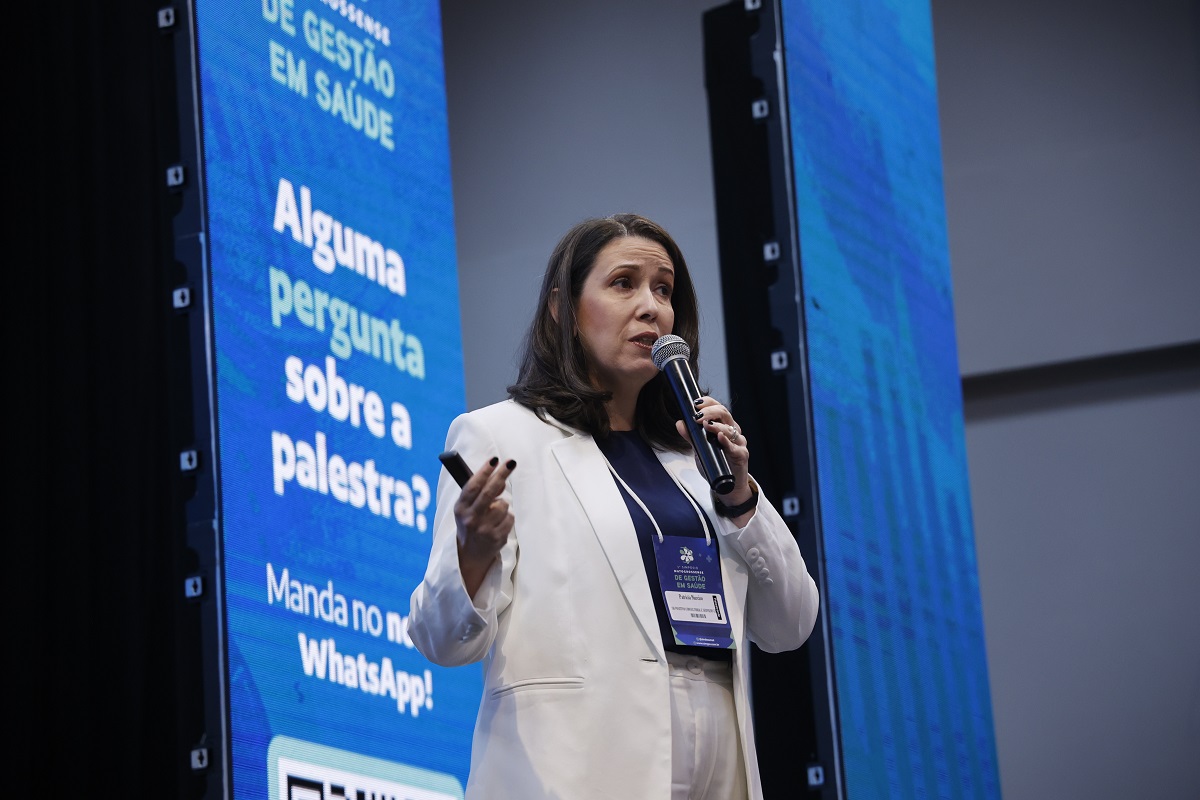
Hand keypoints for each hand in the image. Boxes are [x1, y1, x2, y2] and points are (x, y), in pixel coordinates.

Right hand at [454, 456, 515, 595]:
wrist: (469, 555)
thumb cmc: (470, 523)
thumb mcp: (468, 508)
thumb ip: (481, 493)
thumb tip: (500, 480)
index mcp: (460, 508)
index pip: (473, 486)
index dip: (484, 471)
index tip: (494, 459)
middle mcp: (470, 518)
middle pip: (489, 492)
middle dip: (501, 475)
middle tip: (511, 462)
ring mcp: (483, 529)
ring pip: (503, 505)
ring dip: (502, 506)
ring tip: (494, 514)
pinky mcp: (496, 538)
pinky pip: (510, 518)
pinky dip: (507, 518)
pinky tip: (498, 524)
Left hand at [677, 397, 753, 506]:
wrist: (728, 483)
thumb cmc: (716, 462)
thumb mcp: (701, 448)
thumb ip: (691, 436)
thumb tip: (680, 423)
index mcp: (724, 425)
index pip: (718, 407)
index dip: (708, 402)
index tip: (696, 403)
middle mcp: (733, 430)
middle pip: (725, 414)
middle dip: (711, 412)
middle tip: (698, 416)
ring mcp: (739, 442)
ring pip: (730, 429)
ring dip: (717, 426)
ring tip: (707, 425)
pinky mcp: (742, 455)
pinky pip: (735, 447)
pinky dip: (727, 442)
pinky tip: (720, 438)